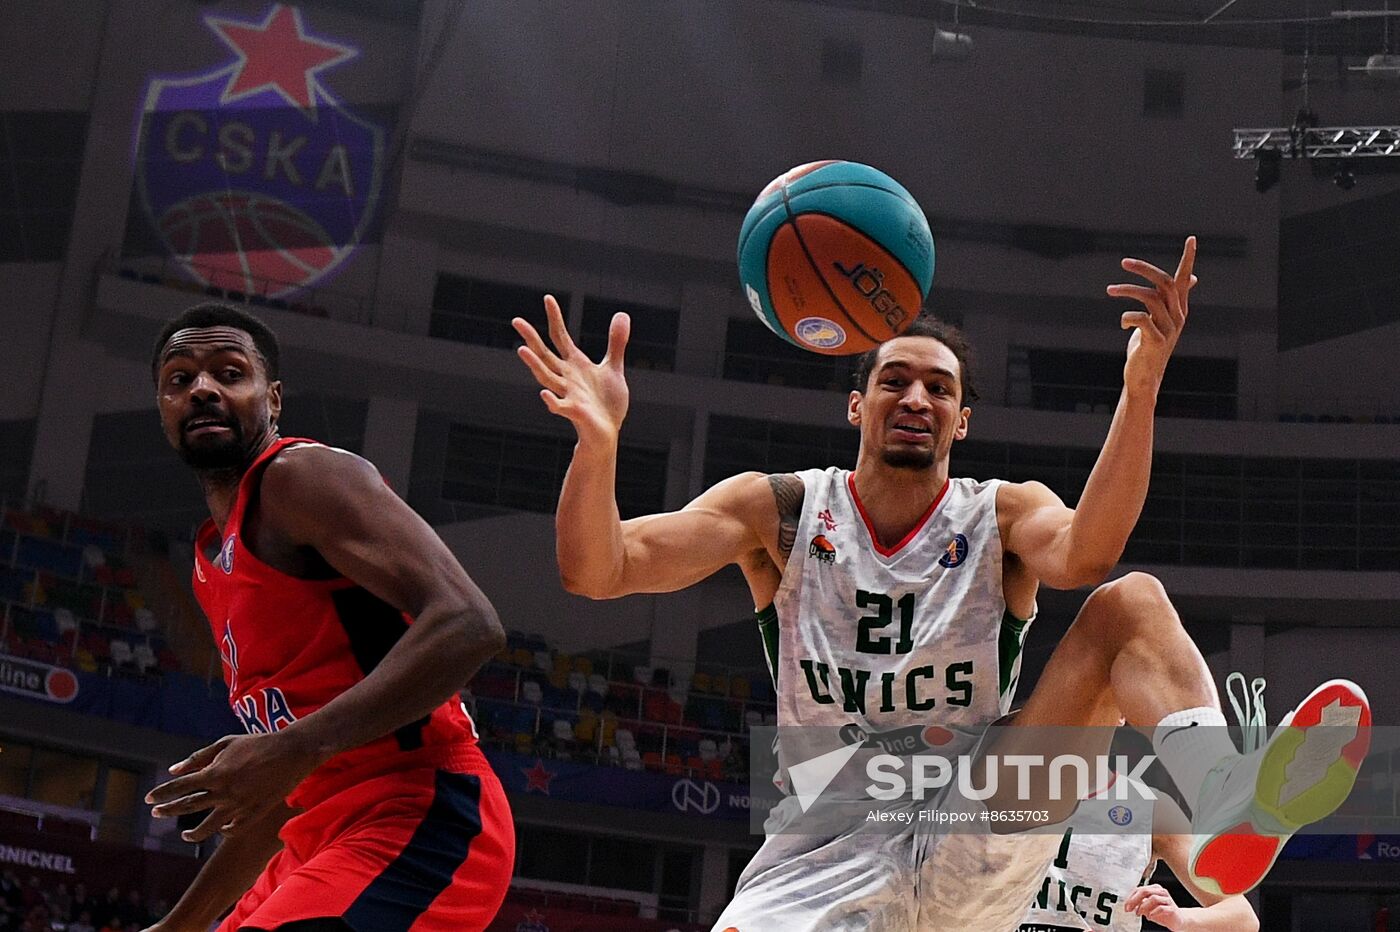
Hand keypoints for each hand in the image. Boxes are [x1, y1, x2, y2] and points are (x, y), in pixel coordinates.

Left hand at [146, 731, 322, 842]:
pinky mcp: (254, 814)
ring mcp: (238, 806)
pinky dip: (222, 831)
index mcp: (215, 773)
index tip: (149, 799)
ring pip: (207, 827)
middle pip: (188, 807)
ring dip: (191, 833)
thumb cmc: (257, 743)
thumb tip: (174, 770)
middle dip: (168, 810)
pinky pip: (232, 829)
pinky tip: (219, 828)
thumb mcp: (225, 743)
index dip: (162, 793)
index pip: (180, 787)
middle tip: (156, 813)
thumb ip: (198, 757)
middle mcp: (224, 792)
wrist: (292, 752)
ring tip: (184, 835)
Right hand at [512, 295, 629, 446]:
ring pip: (547, 377)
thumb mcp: (613, 368)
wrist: (607, 432)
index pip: (560, 337)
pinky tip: (544, 395)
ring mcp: (569, 394)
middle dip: (531, 338)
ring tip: (521, 350)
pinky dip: (553, 401)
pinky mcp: (575, 412)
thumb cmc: (606, 403)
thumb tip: (621, 315)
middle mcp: (567, 377)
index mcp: (575, 365)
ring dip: (534, 365)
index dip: (554, 318)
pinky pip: (561, 407)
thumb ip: (615, 343)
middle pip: (545, 354)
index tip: (547, 298)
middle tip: (516, 321)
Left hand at [1107, 235, 1196, 394]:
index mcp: (1178, 308)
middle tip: (1124, 262)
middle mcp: (1178, 316)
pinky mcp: (1156, 341)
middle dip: (1144, 269)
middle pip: (1165, 283)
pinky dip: (1126, 318)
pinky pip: (1140, 319)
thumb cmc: (1148, 346)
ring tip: (1110, 290)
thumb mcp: (1161, 320)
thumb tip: (1191, 279)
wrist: (1144, 377)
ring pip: (1150, 298)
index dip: (1188, 259)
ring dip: (1127, 290)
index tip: (1191, 239)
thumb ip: (1171, 300)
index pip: (1184, 279)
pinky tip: (1122, 325)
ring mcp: (1169, 329)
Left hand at [1125, 883, 1186, 929]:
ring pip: (1153, 898)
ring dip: (1143, 906)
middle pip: (1145, 891)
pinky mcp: (1172, 908)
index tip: (1125, 906)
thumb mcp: (1148, 908)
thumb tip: (1129, 905)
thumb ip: (1139, 905)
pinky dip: (1153, 912)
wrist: (1179, 921)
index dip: (1130, 897)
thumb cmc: (1163, 913)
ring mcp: (1168, 899)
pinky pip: (1162, 908)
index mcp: (1154, 889)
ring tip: (1139, 914)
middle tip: (1129, 909)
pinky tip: (1150, 917)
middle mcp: (1161, 891)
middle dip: (1134, 900)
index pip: (1139, 889)